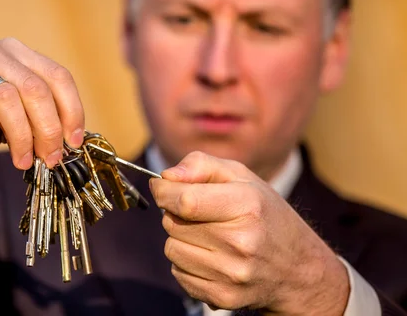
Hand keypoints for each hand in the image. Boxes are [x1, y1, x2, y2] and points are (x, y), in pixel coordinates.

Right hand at [0, 38, 84, 198]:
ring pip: (6, 97)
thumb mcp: (8, 115)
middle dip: (48, 130)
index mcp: (16, 53)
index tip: (74, 143)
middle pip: (35, 88)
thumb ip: (34, 120)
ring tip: (22, 161)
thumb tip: (65, 145)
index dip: (72, 110)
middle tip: (50, 160)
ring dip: (21, 136)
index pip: (57, 76)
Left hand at [150, 151, 348, 314]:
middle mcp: (241, 242)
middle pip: (172, 224)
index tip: (163, 187)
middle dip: (176, 214)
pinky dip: (187, 264)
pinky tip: (212, 258)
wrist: (299, 269)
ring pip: (171, 250)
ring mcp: (233, 273)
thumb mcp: (241, 177)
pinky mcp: (225, 297)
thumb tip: (166, 176)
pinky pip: (178, 274)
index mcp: (246, 206)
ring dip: (181, 240)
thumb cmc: (264, 214)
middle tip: (200, 214)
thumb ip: (201, 165)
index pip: (184, 201)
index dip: (164, 191)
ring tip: (209, 237)